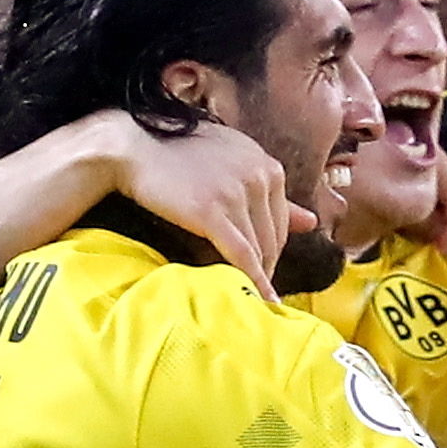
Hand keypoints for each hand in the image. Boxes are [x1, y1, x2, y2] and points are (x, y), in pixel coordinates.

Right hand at [101, 113, 305, 294]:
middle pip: (274, 236)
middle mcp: (259, 176)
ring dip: (259, 276)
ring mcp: (237, 193)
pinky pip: (241, 254)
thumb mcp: (233, 163)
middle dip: (268, 265)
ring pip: (260, 247)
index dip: (275, 247)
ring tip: (253, 297)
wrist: (134, 148)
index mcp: (267, 164)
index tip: (265, 266)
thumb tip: (312, 221)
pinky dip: (253, 280)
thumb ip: (271, 190)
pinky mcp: (212, 211)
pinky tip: (259, 299)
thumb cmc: (179, 156)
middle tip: (257, 288)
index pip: (283, 219)